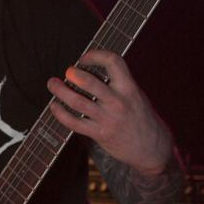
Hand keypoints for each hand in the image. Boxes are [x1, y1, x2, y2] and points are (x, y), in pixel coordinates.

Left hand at [46, 49, 172, 174]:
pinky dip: (60, 113)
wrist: (151, 148)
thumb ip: (117, 83)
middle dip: (72, 74)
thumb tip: (89, 71)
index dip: (96, 55)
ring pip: (77, 102)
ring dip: (60, 91)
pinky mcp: (99, 134)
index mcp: (129, 88)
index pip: (113, 62)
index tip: (84, 58)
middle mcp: (118, 102)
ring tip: (52, 84)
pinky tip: (54, 106)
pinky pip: (74, 122)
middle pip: (89, 82)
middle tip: (66, 72)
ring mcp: (108, 119)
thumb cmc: (141, 118)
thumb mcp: (135, 95)